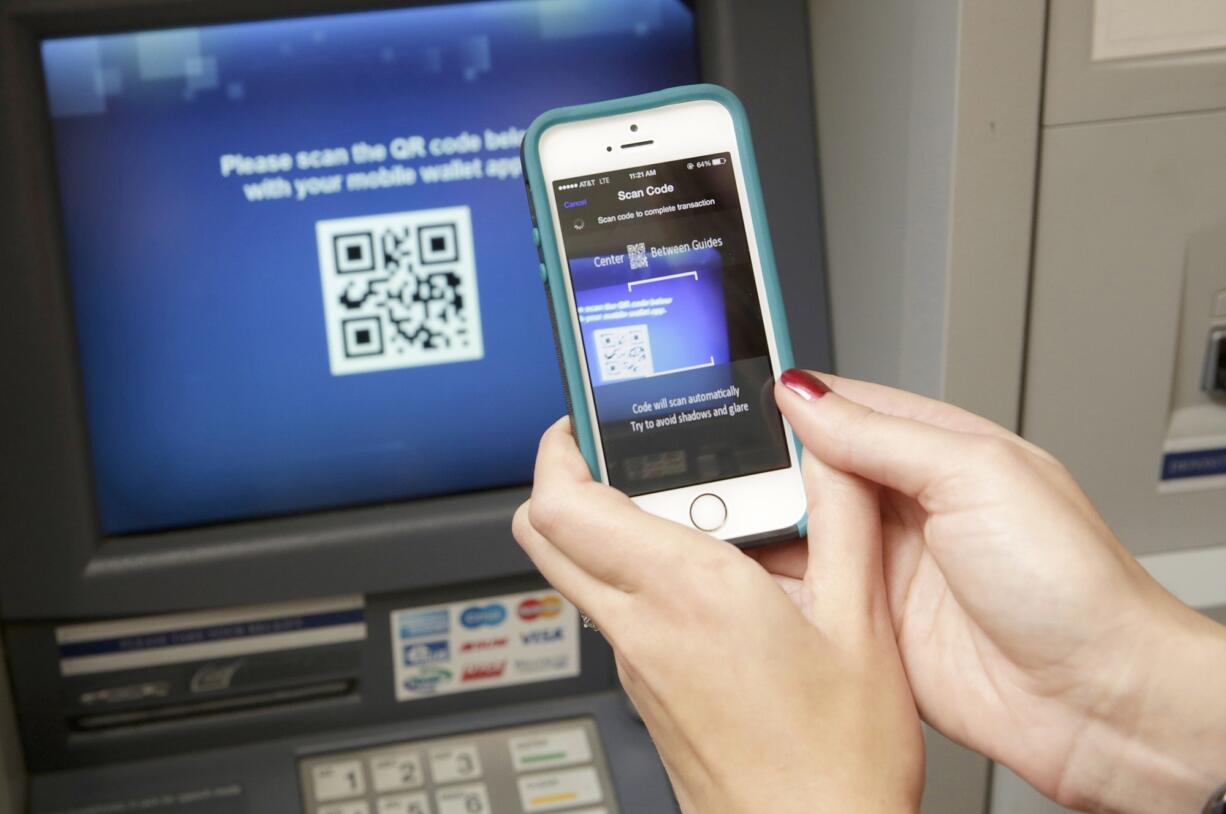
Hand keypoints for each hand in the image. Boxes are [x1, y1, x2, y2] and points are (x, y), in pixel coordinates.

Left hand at [512, 418, 923, 813]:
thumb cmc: (836, 766)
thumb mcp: (862, 625)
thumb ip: (843, 519)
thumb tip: (830, 447)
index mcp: (687, 593)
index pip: (563, 503)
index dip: (558, 446)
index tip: (585, 417)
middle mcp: (642, 626)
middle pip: (544, 533)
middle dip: (562, 477)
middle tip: (615, 450)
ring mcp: (634, 663)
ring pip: (575, 571)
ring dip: (602, 524)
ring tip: (682, 503)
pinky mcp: (645, 689)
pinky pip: (611, 610)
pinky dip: (632, 574)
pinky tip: (704, 571)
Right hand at [754, 370, 1225, 813]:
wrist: (1096, 701)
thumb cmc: (1071, 585)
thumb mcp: (976, 477)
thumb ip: (882, 436)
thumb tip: (806, 395)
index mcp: (940, 451)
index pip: (848, 409)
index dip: (792, 404)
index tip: (732, 402)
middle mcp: (909, 506)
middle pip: (813, 471)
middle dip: (767, 470)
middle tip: (716, 472)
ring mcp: (889, 567)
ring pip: (803, 532)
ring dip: (764, 526)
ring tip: (717, 519)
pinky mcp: (872, 626)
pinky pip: (807, 596)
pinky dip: (772, 588)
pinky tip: (741, 577)